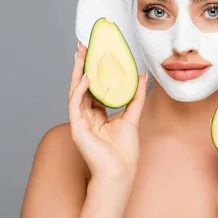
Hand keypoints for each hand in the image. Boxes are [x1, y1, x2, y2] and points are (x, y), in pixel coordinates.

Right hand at [68, 42, 146, 181]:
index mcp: (97, 114)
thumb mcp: (132, 117)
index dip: (94, 69)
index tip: (96, 51)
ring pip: (76, 90)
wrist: (120, 173)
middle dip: (82, 64)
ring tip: (81, 54)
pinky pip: (75, 104)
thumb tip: (142, 76)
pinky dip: (80, 89)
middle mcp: (86, 115)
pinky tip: (86, 77)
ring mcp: (79, 120)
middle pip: (82, 85)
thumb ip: (136, 97)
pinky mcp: (77, 127)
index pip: (94, 86)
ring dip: (78, 71)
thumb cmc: (124, 152)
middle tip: (83, 45)